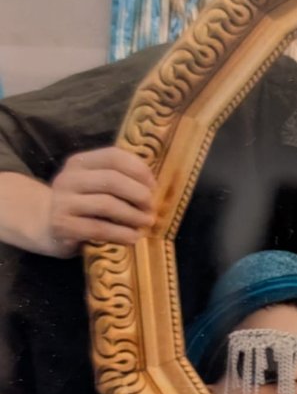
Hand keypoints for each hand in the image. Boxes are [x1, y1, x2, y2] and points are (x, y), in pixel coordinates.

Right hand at [41, 147, 155, 256]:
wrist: (44, 224)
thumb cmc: (82, 204)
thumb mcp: (96, 185)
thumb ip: (119, 180)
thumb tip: (154, 188)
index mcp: (80, 163)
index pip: (114, 156)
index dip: (139, 170)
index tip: (153, 186)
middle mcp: (69, 178)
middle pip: (112, 180)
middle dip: (139, 194)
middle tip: (151, 207)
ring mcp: (63, 201)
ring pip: (107, 204)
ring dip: (133, 215)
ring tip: (146, 223)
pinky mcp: (62, 225)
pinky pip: (98, 228)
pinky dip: (121, 233)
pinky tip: (133, 237)